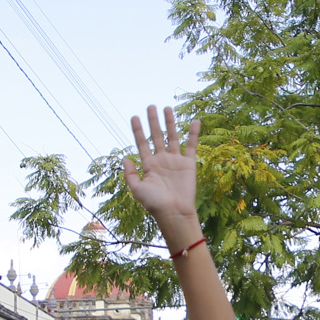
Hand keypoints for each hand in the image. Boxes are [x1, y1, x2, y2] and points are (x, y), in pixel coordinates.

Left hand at [125, 106, 201, 240]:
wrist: (174, 213)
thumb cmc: (154, 204)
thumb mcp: (137, 189)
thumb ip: (131, 174)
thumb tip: (125, 159)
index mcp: (148, 165)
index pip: (142, 143)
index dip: (138, 130)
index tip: (134, 117)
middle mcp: (161, 160)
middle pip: (156, 136)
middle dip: (153, 122)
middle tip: (150, 106)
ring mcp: (175, 161)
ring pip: (172, 137)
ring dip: (170, 123)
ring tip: (167, 108)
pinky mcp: (188, 164)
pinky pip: (191, 145)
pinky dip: (193, 133)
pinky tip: (194, 121)